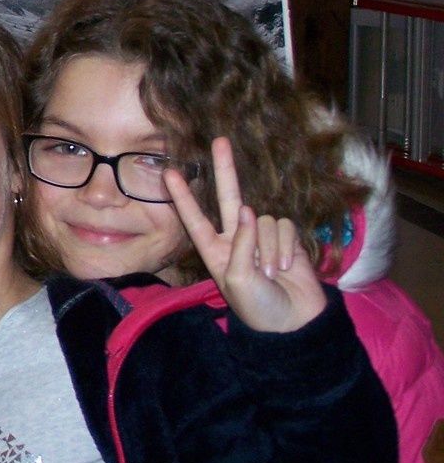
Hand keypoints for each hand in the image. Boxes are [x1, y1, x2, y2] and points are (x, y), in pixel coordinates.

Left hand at [166, 137, 326, 333]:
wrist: (293, 322)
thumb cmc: (257, 306)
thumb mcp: (237, 279)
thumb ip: (241, 244)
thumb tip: (247, 211)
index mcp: (215, 251)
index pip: (195, 218)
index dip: (183, 196)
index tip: (169, 172)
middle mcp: (236, 239)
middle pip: (228, 197)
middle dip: (225, 170)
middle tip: (220, 141)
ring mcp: (261, 237)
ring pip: (263, 220)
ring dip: (269, 248)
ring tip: (271, 274)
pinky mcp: (286, 239)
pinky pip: (283, 227)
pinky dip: (285, 247)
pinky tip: (288, 268)